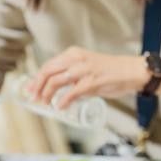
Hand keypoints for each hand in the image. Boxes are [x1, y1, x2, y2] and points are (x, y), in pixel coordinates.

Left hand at [28, 47, 149, 109]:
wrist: (131, 71)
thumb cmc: (110, 72)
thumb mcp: (87, 68)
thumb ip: (72, 78)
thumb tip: (58, 93)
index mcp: (73, 54)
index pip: (48, 65)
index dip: (36, 78)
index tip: (29, 89)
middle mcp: (76, 59)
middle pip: (48, 71)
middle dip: (37, 86)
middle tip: (33, 98)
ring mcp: (84, 70)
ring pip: (56, 81)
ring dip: (46, 94)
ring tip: (44, 103)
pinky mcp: (92, 82)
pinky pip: (72, 92)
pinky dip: (63, 101)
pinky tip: (60, 107)